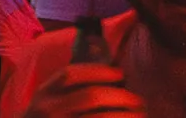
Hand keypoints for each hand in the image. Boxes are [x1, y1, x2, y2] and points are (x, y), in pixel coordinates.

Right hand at [25, 64, 144, 117]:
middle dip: (120, 96)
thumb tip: (108, 72)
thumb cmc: (48, 117)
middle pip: (90, 96)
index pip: (71, 74)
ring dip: (125, 115)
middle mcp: (50, 109)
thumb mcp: (50, 99)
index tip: (120, 73)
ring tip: (140, 115)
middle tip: (138, 99)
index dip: (98, 71)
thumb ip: (70, 87)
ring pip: (100, 117)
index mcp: (45, 92)